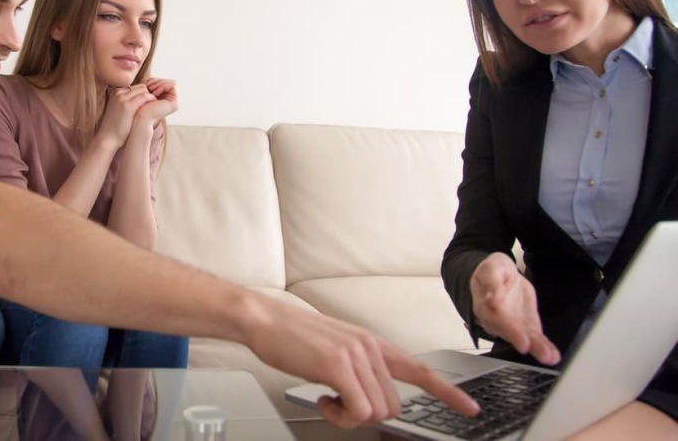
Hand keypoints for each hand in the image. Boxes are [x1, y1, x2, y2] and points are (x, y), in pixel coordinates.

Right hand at [98, 85, 155, 148]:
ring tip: (151, 110)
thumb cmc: (115, 127)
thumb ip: (129, 102)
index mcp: (116, 92)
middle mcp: (119, 93)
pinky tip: (152, 111)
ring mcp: (122, 98)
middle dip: (148, 96)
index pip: (136, 87)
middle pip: (141, 87)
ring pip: (144, 90)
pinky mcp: (128, 106)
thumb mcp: (119, 110)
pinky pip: (146, 97)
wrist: (107, 138)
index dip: (144, 96)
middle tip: (151, 108)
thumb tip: (143, 100)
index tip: (147, 106)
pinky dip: (152, 101)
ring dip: (151, 99)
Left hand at [135, 78, 177, 123]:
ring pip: (170, 83)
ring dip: (159, 83)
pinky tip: (154, 91)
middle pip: (167, 82)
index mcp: (164, 99)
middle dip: (157, 81)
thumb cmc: (140, 105)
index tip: (146, 83)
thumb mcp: (146, 92)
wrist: (141, 116)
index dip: (155, 80)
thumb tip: (151, 79)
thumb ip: (151, 85)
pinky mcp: (175, 104)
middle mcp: (170, 101)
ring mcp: (174, 103)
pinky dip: (163, 86)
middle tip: (148, 84)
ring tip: (150, 88)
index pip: (162, 83)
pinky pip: (173, 86)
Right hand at [246, 297, 479, 427]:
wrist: (265, 319)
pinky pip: (356, 410)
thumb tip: (366, 397)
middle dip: (366, 415)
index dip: (449, 393)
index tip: (470, 408)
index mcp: (373, 344)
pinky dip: (339, 415)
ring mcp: (356, 356)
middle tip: (337, 405)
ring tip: (326, 399)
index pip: (421, 370)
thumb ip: (358, 367)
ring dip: (348, 416)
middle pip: (393, 405)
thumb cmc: (293, 337)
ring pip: (376, 411)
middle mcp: (371, 348)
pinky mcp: (338, 366)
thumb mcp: (336, 348)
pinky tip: (321, 399)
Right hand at [470, 252, 560, 365]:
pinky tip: (552, 355)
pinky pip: (534, 338)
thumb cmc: (493, 270)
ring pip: (524, 339)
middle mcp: (497, 320)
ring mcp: (512, 324)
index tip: (522, 341)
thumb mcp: (491, 269)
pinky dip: (544, 346)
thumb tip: (492, 300)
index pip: (497, 320)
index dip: (510, 331)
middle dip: (525, 343)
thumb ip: (492, 283)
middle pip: (511, 334)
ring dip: (537, 349)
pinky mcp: (526, 325)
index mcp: (485, 306)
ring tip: (550, 356)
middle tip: (540, 352)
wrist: (503, 274)